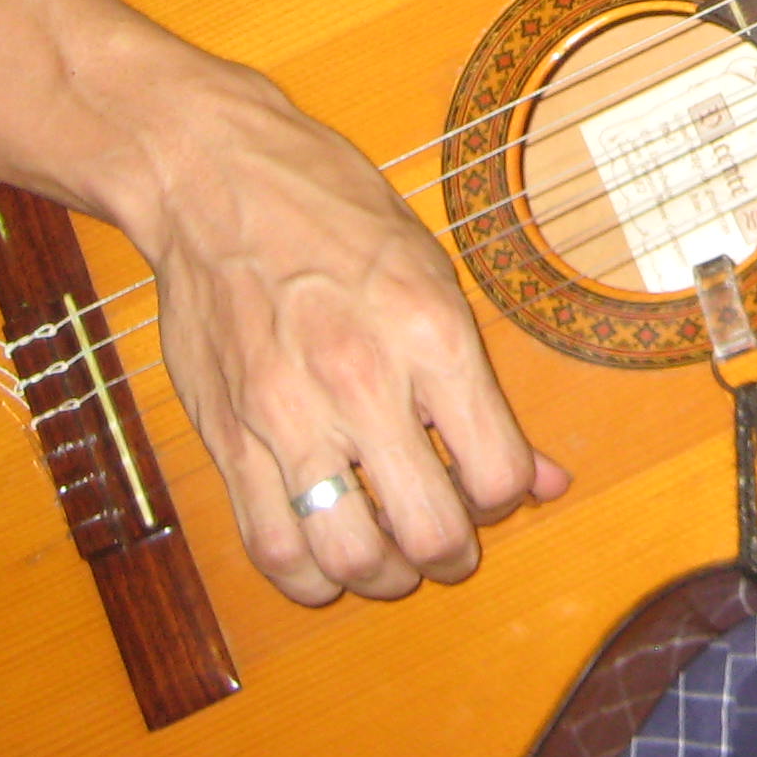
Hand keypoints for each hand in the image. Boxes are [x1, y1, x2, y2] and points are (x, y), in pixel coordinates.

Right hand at [142, 69, 566, 605]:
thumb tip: (540, 477)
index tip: (489, 487)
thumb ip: (481, 387)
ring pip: (348, 554)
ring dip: (382, 577)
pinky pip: (271, 544)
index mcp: (430, 333)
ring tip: (391, 560)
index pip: (494, 472)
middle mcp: (362, 382)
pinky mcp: (228, 436)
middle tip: (448, 543)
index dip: (504, 498)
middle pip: (429, 530)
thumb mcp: (432, 272)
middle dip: (451, 554)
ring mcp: (288, 414)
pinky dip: (308, 574)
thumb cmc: (333, 210)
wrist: (215, 178)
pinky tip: (327, 557)